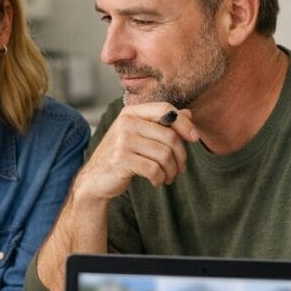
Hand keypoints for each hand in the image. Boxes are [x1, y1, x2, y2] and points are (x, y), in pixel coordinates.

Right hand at [75, 102, 198, 201]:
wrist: (95, 179)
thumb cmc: (121, 156)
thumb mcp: (140, 136)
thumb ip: (162, 124)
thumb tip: (188, 114)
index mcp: (131, 112)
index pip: (166, 109)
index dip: (184, 123)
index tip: (194, 138)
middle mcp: (126, 122)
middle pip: (169, 136)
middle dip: (181, 156)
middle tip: (180, 169)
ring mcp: (122, 141)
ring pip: (164, 155)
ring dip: (171, 171)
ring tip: (169, 177)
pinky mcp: (121, 159)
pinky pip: (154, 169)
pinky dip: (160, 178)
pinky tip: (156, 181)